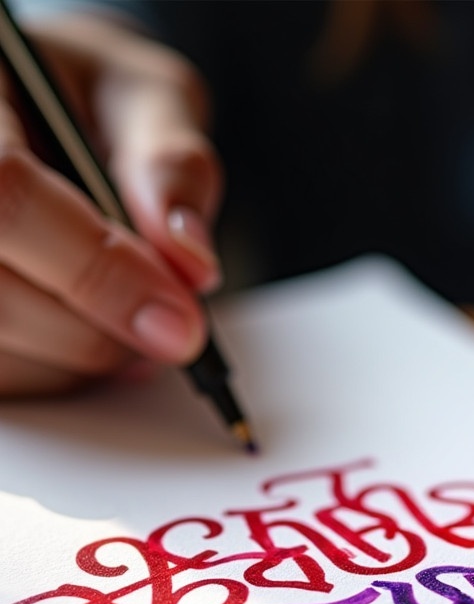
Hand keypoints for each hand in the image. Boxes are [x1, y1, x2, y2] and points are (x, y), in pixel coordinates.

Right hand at [0, 13, 222, 395]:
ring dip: (79, 360)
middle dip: (99, 333)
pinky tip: (83, 335)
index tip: (179, 322)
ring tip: (127, 322)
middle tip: (167, 330)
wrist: (23, 107)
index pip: (5, 197)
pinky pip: (0, 374)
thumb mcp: (137, 94)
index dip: (98, 271)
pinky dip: (53, 372)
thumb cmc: (76, 95)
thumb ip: (169, 162)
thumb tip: (190, 261)